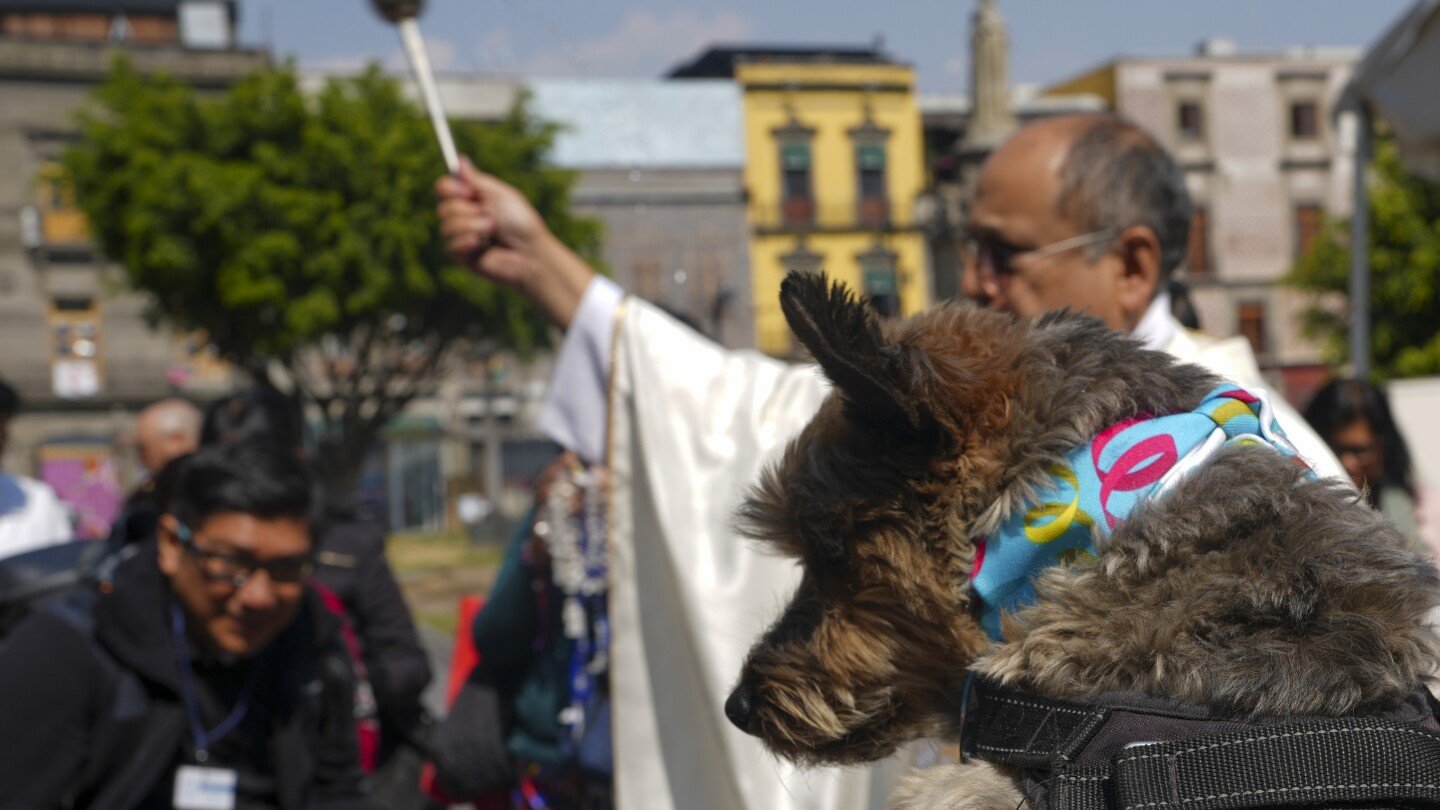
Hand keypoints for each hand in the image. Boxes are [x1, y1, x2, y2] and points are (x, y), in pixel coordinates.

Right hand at [436, 157, 595, 328]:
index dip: (450, 188)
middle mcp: (462, 216)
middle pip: (442, 207)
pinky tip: (483, 245)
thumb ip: (476, 180)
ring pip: (446, 226)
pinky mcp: (461, 256)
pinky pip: (449, 245)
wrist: (530, 252)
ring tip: (492, 231)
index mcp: (471, 199)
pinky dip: (468, 241)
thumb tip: (461, 160)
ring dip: (472, 226)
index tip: (469, 192)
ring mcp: (460, 237)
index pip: (443, 188)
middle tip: (490, 216)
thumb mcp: (499, 194)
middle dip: (467, 211)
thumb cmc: (520, 222)